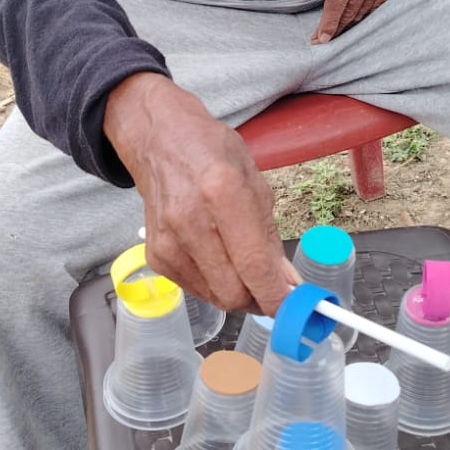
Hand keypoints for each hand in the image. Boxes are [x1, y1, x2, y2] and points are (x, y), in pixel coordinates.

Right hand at [104, 72, 296, 316]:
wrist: (160, 142)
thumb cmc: (212, 154)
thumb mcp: (255, 184)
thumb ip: (271, 237)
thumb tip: (287, 283)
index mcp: (222, 193)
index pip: (254, 266)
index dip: (277, 296)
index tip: (293, 306)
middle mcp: (190, 222)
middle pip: (233, 293)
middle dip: (259, 298)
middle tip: (271, 287)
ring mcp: (168, 242)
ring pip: (215, 297)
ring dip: (237, 292)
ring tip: (242, 266)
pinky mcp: (155, 256)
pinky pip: (196, 290)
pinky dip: (214, 284)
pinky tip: (216, 258)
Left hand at [296, 0, 425, 43]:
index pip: (335, 4)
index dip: (326, 25)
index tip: (318, 40)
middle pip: (349, 13)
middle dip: (335, 30)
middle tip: (323, 40)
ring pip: (363, 13)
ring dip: (349, 25)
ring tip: (337, 33)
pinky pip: (377, 7)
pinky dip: (365, 16)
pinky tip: (356, 19)